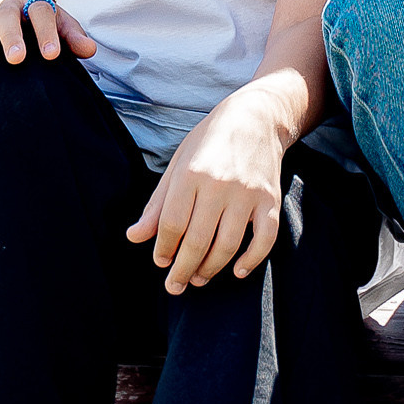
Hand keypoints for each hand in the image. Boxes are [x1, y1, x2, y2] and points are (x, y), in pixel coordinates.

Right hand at [0, 0, 96, 80]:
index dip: (47, 32)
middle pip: (6, 15)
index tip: (52, 56)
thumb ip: (72, 37)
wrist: (14, 23)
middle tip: (17, 58)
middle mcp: (2, 6)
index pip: (40, 11)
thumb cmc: (40, 30)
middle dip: (11, 36)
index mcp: (31, 1)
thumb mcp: (59, 28)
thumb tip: (90, 49)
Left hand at [126, 85, 296, 294]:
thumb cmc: (210, 141)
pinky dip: (252, 259)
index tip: (161, 261)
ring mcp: (247, 193)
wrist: (257, 117)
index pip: (171, 224)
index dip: (163, 249)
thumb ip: (157, 203)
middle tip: (175, 286)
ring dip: (211, 268)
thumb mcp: (178, 164)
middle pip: (197, 241)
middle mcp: (219, 185)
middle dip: (182, 269)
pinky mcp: (270, 199)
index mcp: (190, 174)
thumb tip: (134, 237)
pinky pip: (265, 238)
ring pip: (228, 245)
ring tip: (199, 278)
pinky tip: (238, 270)